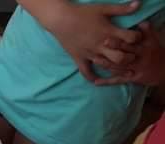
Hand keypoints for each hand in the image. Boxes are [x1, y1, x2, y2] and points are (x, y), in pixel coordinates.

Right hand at [23, 0, 140, 81]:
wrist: (60, 19)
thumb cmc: (82, 13)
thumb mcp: (103, 8)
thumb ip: (121, 8)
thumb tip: (138, 4)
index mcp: (109, 32)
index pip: (130, 38)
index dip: (137, 38)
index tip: (137, 37)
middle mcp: (101, 45)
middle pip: (121, 58)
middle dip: (129, 57)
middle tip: (132, 55)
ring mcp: (90, 54)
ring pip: (106, 66)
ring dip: (116, 69)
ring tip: (123, 69)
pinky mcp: (79, 58)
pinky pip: (86, 72)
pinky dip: (92, 77)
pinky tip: (97, 81)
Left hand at [95, 22, 164, 85]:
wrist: (163, 70)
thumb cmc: (154, 53)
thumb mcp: (153, 41)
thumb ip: (147, 32)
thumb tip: (142, 22)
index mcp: (143, 49)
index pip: (130, 45)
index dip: (119, 42)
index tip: (107, 38)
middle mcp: (139, 59)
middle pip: (124, 56)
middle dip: (112, 52)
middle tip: (100, 47)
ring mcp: (134, 70)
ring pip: (119, 68)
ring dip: (107, 64)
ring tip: (95, 60)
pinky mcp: (131, 79)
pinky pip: (118, 81)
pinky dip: (107, 82)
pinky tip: (96, 82)